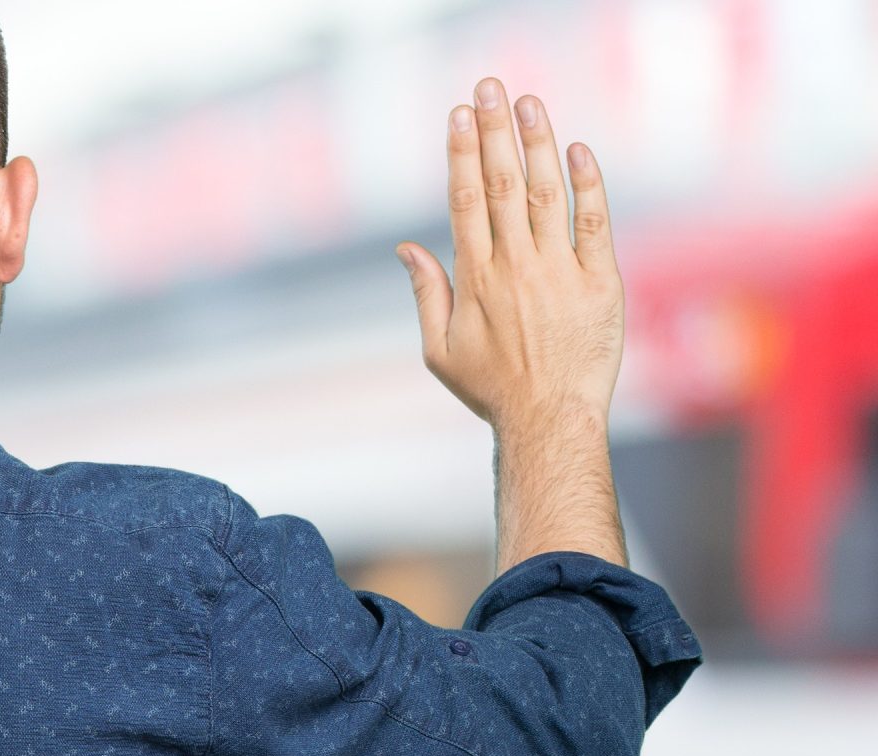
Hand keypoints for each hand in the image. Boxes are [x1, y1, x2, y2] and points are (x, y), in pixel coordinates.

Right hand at [395, 76, 624, 429]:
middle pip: (501, 184)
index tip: (459, 113)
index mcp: (475, 279)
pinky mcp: (599, 281)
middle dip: (494, 130)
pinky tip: (577, 150)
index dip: (461, 152)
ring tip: (530, 102)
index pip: (464, 200)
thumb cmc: (492, 389)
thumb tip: (407, 247)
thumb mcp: (439, 350)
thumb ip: (427, 292)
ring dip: (537, 143)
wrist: (549, 419)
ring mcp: (558, 271)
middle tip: (492, 86)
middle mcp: (515, 266)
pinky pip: (593, 223)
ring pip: (545, 193)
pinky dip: (586, 185)